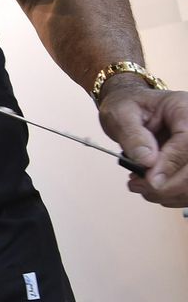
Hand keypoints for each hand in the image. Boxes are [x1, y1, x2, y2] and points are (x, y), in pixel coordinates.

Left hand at [99, 84, 187, 206]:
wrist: (131, 109)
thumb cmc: (128, 106)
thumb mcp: (120, 114)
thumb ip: (133, 136)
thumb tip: (146, 161)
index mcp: (184, 109)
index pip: (187, 140)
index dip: (171, 163)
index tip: (151, 180)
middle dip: (169, 184)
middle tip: (139, 186)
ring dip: (170, 192)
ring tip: (141, 186)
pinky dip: (173, 195)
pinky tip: (153, 190)